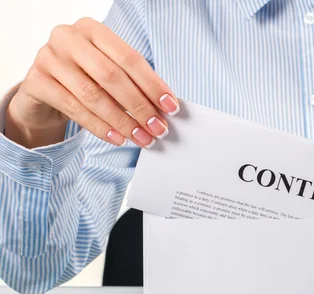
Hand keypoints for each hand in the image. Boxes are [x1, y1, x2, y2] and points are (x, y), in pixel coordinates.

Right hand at [5, 17, 178, 148]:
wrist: (43, 91)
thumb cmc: (84, 79)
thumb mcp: (108, 74)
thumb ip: (133, 83)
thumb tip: (165, 108)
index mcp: (92, 29)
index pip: (130, 58)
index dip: (153, 84)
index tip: (171, 107)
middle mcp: (68, 38)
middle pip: (112, 76)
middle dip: (140, 106)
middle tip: (158, 128)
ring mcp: (48, 58)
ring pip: (93, 95)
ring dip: (123, 121)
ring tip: (142, 138)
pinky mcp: (36, 82)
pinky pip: (74, 109)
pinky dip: (100, 127)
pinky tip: (118, 138)